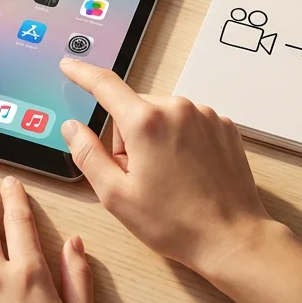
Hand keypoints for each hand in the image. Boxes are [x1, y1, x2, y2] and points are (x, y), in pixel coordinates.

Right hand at [58, 57, 274, 273]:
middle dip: (128, 138)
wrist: (231, 237)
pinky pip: (188, 123)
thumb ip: (87, 154)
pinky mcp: (223, 125)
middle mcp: (177, 108)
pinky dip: (181, 142)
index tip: (70, 65)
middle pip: (134, 110)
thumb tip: (72, 127)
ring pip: (162, 116)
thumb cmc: (175, 222)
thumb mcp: (116, 195)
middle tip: (139, 177)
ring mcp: (204, 115)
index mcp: (146, 123)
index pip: (104, 86)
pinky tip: (189, 172)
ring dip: (156, 140)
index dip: (82, 73)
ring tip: (169, 179)